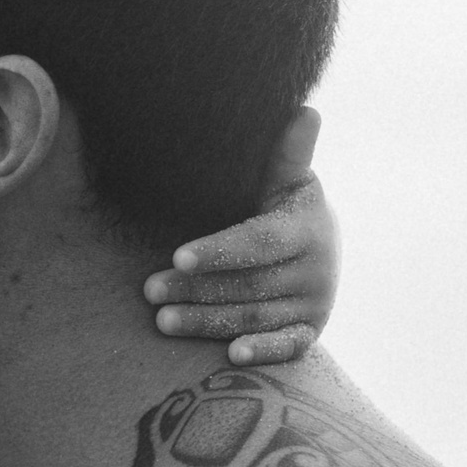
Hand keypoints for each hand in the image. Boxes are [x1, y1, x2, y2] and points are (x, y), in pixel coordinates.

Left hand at [143, 106, 339, 365]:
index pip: (258, 242)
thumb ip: (288, 152)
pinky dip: (262, 353)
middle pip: (247, 284)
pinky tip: (229, 357)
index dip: (219, 250)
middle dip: (196, 289)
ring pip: (253, 318)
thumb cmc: (284, 209)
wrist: (318, 255)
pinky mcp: (310, 334)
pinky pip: (286, 348)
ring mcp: (314, 306)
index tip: (178, 255)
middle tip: (149, 290)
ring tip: (160, 320)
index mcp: (306, 229)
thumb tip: (305, 109)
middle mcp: (316, 270)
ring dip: (206, 321)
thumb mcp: (288, 181)